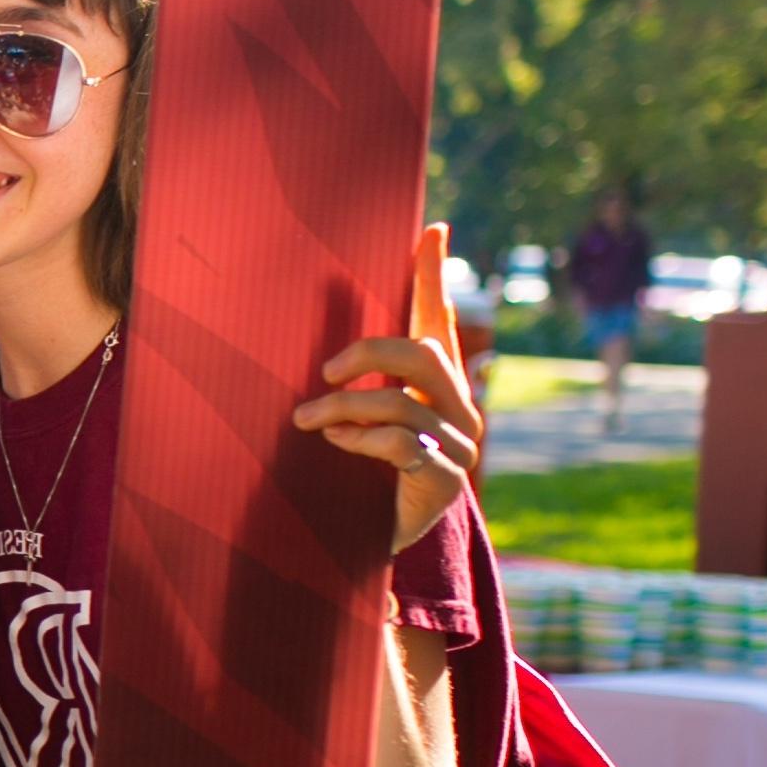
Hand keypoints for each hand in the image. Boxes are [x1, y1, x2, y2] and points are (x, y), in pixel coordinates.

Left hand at [296, 226, 482, 552]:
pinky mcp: (447, 480)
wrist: (378, 537)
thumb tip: (313, 345)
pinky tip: (336, 442)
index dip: (432, 275)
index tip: (431, 228)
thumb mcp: (355, 417)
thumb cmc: (362, 468)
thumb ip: (349, 380)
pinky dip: (360, 439)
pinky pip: (401, 445)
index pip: (437, 318)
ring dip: (343, 408)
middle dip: (368, 356)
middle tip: (324, 372)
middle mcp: (458, 405)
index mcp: (436, 381)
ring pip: (401, 405)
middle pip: (422, 354)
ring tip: (308, 419)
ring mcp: (459, 443)